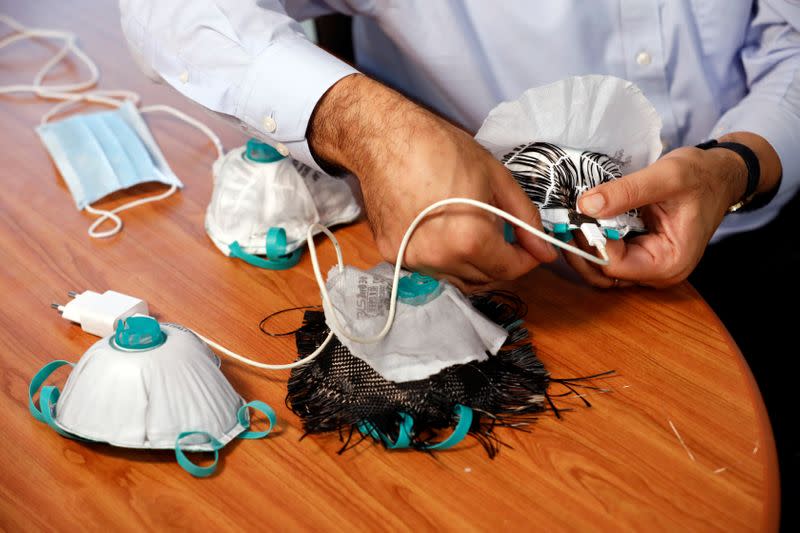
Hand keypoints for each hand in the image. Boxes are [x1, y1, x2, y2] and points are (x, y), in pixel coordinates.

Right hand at [308, 74, 556, 290]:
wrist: (385, 139)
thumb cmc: (440, 149)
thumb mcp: (496, 177)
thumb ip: (525, 218)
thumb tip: (545, 250)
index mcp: (469, 240)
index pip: (509, 270)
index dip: (526, 259)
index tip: (529, 246)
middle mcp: (439, 259)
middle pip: (484, 280)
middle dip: (501, 262)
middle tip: (504, 237)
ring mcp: (412, 261)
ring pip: (457, 280)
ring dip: (474, 265)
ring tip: (474, 232)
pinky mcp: (393, 256)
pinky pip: (430, 270)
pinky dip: (445, 259)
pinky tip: (445, 233)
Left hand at [568, 133, 780, 287]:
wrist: (718, 175)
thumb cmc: (700, 177)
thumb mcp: (666, 176)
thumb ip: (625, 192)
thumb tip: (586, 205)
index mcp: (669, 262)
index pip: (615, 265)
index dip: (590, 243)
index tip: (575, 217)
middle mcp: (657, 272)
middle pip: (603, 273)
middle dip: (580, 249)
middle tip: (562, 220)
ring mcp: (647, 265)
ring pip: (601, 268)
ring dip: (582, 246)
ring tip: (569, 219)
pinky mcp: (639, 254)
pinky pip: (608, 255)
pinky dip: (592, 240)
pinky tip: (582, 220)